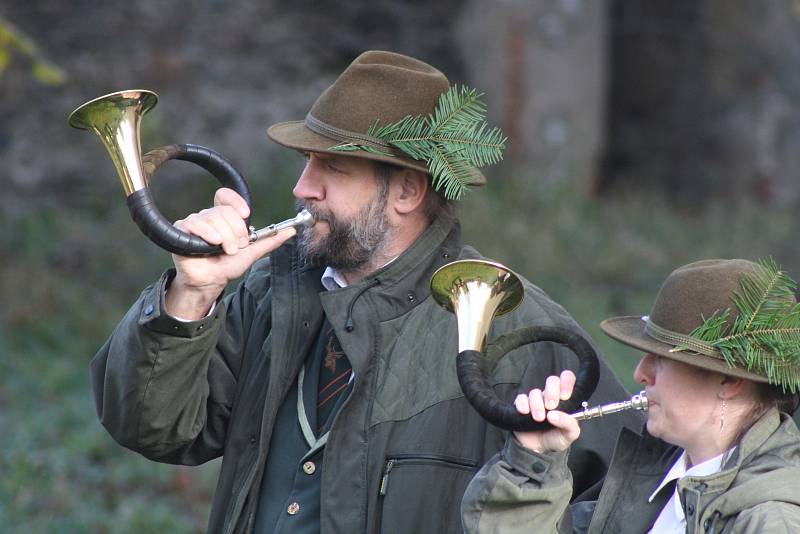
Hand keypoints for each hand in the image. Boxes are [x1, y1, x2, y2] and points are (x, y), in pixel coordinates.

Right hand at [165, 188, 294, 318]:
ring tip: (225, 250)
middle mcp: (209, 216)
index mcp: (223, 217)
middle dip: (236, 231)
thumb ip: (270, 240)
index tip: (246, 214)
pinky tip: (213, 244)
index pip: (225, 196)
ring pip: (213, 218)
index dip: (235, 202)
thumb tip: (292, 230)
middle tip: (237, 246)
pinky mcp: (183, 229)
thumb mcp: (253, 251)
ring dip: (225, 237)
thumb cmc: (228, 265)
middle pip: (224, 211)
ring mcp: (195, 222)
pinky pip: (196, 223)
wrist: (212, 280)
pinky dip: (208, 233)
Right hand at [513, 370, 580, 452]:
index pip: (567, 379)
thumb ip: (569, 424)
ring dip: (537, 404)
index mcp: (565, 400)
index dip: (566, 382)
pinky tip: (525, 412)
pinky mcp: (522, 405)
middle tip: (551, 406)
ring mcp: (536, 400)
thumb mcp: (569, 435)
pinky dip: (522, 404)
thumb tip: (555, 414)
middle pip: (551, 380)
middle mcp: (550, 396)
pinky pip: (520, 398)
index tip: (565, 396)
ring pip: (535, 392)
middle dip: (552, 392)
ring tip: (539, 418)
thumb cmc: (556, 439)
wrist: (538, 451)